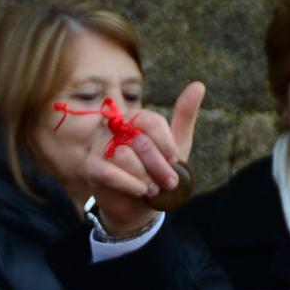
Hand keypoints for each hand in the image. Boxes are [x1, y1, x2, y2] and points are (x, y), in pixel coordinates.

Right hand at [83, 81, 204, 236]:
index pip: (149, 121)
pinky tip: (140, 191)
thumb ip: (184, 116)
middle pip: (139, 140)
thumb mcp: (175, 146)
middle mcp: (112, 128)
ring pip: (124, 156)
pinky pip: (108, 172)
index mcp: (133, 118)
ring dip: (144, 176)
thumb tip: (198, 85)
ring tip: (154, 189)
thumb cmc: (156, 171)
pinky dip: (128, 183)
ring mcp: (98, 146)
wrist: (136, 204)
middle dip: (158, 164)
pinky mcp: (90, 167)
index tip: (176, 161)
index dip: (166, 143)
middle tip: (170, 182)